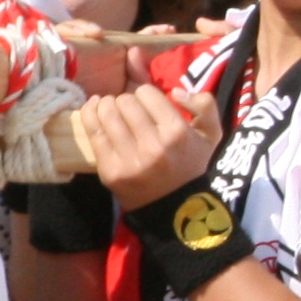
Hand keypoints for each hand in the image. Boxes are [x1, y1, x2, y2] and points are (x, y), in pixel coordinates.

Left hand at [71, 78, 221, 208]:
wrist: (177, 210)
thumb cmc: (192, 166)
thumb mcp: (210, 134)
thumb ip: (203, 102)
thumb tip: (176, 90)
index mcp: (177, 132)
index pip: (146, 92)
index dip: (145, 95)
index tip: (147, 105)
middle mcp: (153, 145)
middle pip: (124, 101)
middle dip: (125, 101)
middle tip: (128, 111)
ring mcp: (130, 160)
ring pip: (106, 112)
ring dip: (106, 106)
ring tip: (111, 110)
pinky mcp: (110, 172)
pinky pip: (93, 132)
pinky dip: (90, 115)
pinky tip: (94, 110)